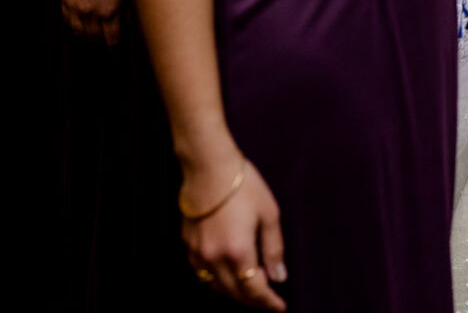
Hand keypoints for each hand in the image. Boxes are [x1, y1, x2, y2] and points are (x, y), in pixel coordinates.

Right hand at [61, 0, 128, 43]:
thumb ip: (128, 8)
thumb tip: (128, 24)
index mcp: (110, 10)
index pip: (112, 39)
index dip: (118, 40)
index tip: (120, 38)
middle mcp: (90, 11)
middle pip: (95, 37)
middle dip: (104, 37)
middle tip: (110, 34)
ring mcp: (75, 6)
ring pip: (79, 31)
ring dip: (88, 33)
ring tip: (96, 29)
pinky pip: (68, 20)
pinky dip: (75, 23)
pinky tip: (83, 20)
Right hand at [184, 158, 285, 310]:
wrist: (209, 168)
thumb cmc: (243, 186)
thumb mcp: (269, 214)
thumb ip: (274, 249)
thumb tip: (279, 276)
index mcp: (238, 251)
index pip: (254, 288)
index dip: (268, 302)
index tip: (280, 307)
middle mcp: (215, 258)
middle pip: (235, 292)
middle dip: (253, 301)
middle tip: (269, 302)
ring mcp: (198, 253)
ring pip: (216, 287)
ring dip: (235, 293)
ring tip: (251, 291)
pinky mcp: (188, 246)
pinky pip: (202, 274)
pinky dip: (216, 281)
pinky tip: (227, 277)